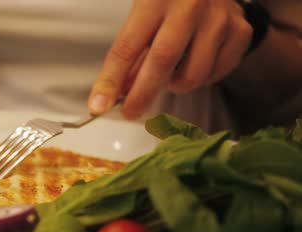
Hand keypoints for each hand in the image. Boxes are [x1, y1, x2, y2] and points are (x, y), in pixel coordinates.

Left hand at [89, 0, 252, 118]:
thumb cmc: (172, 2)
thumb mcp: (144, 15)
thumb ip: (131, 52)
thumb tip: (115, 92)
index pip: (127, 46)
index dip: (111, 80)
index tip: (98, 105)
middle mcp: (190, 5)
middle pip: (162, 62)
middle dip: (142, 94)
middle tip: (129, 112)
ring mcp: (219, 18)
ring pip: (192, 74)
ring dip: (174, 85)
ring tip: (170, 72)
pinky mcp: (241, 31)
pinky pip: (215, 75)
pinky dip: (201, 79)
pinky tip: (195, 62)